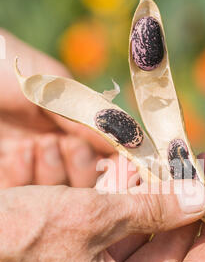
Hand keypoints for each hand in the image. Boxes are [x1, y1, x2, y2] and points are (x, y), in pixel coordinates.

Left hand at [0, 28, 113, 187]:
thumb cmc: (5, 68)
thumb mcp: (54, 88)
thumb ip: (90, 117)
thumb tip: (133, 140)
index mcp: (70, 125)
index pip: (104, 156)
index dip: (115, 166)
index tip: (121, 170)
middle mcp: (53, 148)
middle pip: (83, 182)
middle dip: (81, 169)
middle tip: (68, 146)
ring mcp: (28, 164)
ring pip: (56, 192)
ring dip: (50, 171)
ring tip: (38, 144)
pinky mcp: (5, 177)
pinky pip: (22, 193)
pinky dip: (23, 176)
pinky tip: (15, 153)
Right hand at [0, 152, 204, 261]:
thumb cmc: (22, 236)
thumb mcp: (94, 216)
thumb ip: (154, 210)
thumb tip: (202, 200)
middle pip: (173, 258)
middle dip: (190, 209)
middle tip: (202, 168)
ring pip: (147, 247)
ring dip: (163, 206)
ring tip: (178, 165)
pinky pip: (122, 244)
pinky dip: (135, 213)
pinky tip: (145, 181)